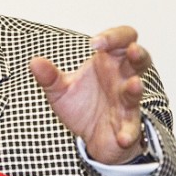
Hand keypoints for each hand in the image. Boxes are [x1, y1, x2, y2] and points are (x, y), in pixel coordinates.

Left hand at [29, 26, 151, 164]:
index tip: (94, 43)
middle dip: (138, 53)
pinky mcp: (128, 127)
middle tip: (132, 50)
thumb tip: (34, 62)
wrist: (90, 138)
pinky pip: (132, 128)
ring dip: (136, 88)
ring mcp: (127, 103)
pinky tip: (122, 137)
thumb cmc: (83, 106)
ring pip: (137, 91)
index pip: (121, 39)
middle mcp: (122, 79)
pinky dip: (128, 133)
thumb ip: (49, 77)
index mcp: (109, 62)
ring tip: (133, 85)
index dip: (112, 37)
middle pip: (140, 59)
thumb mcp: (61, 90)